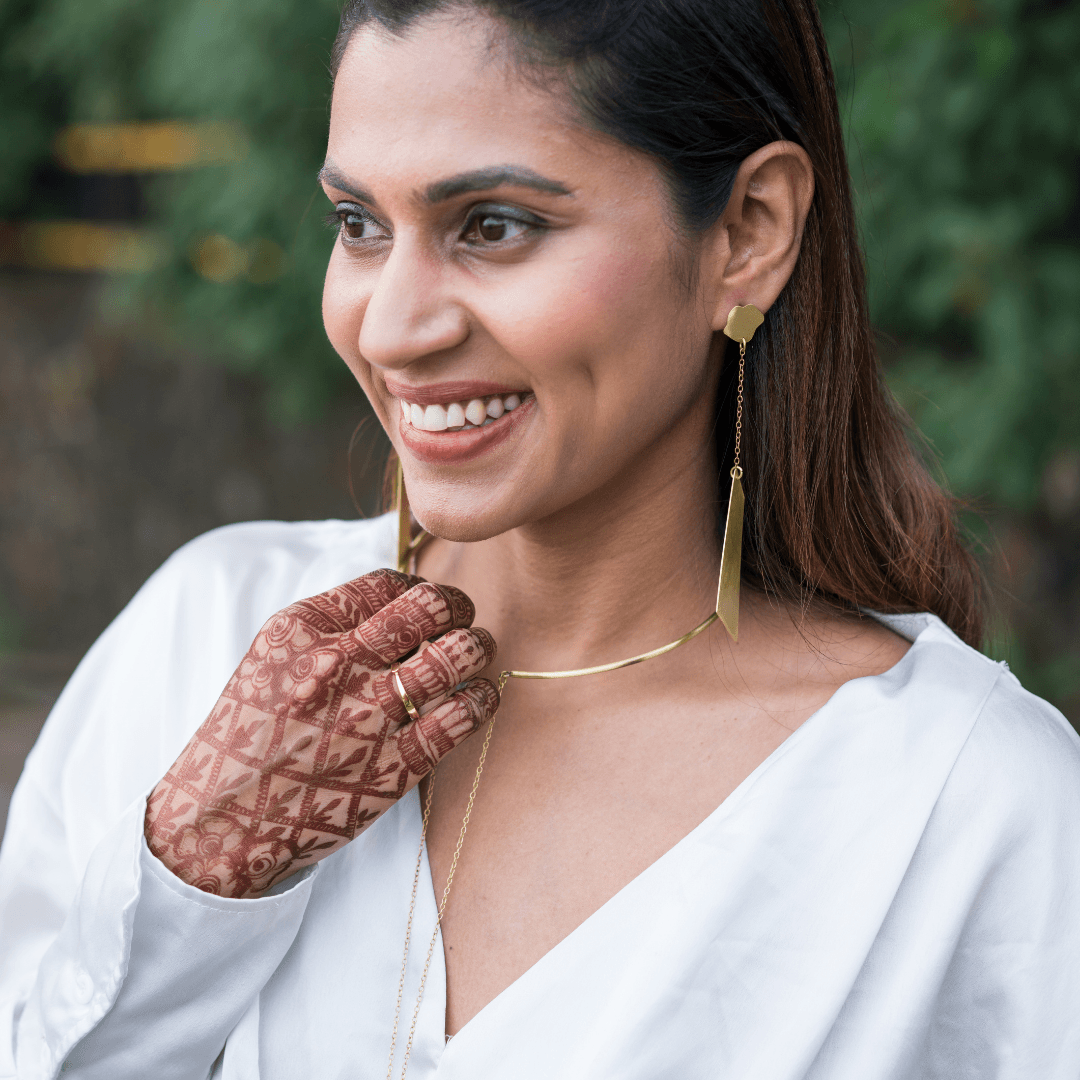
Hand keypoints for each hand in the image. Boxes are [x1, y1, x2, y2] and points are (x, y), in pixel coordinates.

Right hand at [144, 569, 497, 897]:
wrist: (224, 820)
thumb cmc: (252, 733)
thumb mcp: (273, 658)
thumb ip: (332, 626)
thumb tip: (404, 601)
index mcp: (303, 629)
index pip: (387, 583)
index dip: (420, 586)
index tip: (430, 602)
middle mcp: (338, 665)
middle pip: (430, 607)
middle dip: (458, 607)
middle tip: (464, 619)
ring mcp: (368, 716)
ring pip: (455, 655)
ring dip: (477, 647)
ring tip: (477, 652)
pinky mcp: (394, 766)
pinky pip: (463, 716)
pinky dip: (483, 698)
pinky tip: (479, 696)